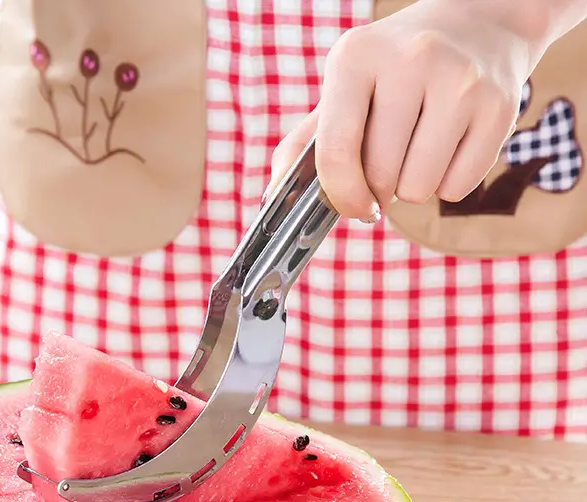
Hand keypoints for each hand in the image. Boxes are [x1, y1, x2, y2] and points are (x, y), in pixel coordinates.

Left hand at [267, 0, 544, 220]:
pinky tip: (450, 145)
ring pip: (418, 188)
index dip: (341, 195)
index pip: (336, 151)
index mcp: (355, 56)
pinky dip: (448, 183)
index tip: (353, 206)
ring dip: (413, 186)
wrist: (479, 23)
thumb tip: (274, 198)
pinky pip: (456, 188)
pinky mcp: (499, 106)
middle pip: (380, 176)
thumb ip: (305, 144)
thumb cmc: (393, 72)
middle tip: (391, 156)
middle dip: (380, 185)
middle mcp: (410, 59)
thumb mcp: (343, 90)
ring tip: (419, 148)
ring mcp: (460, 80)